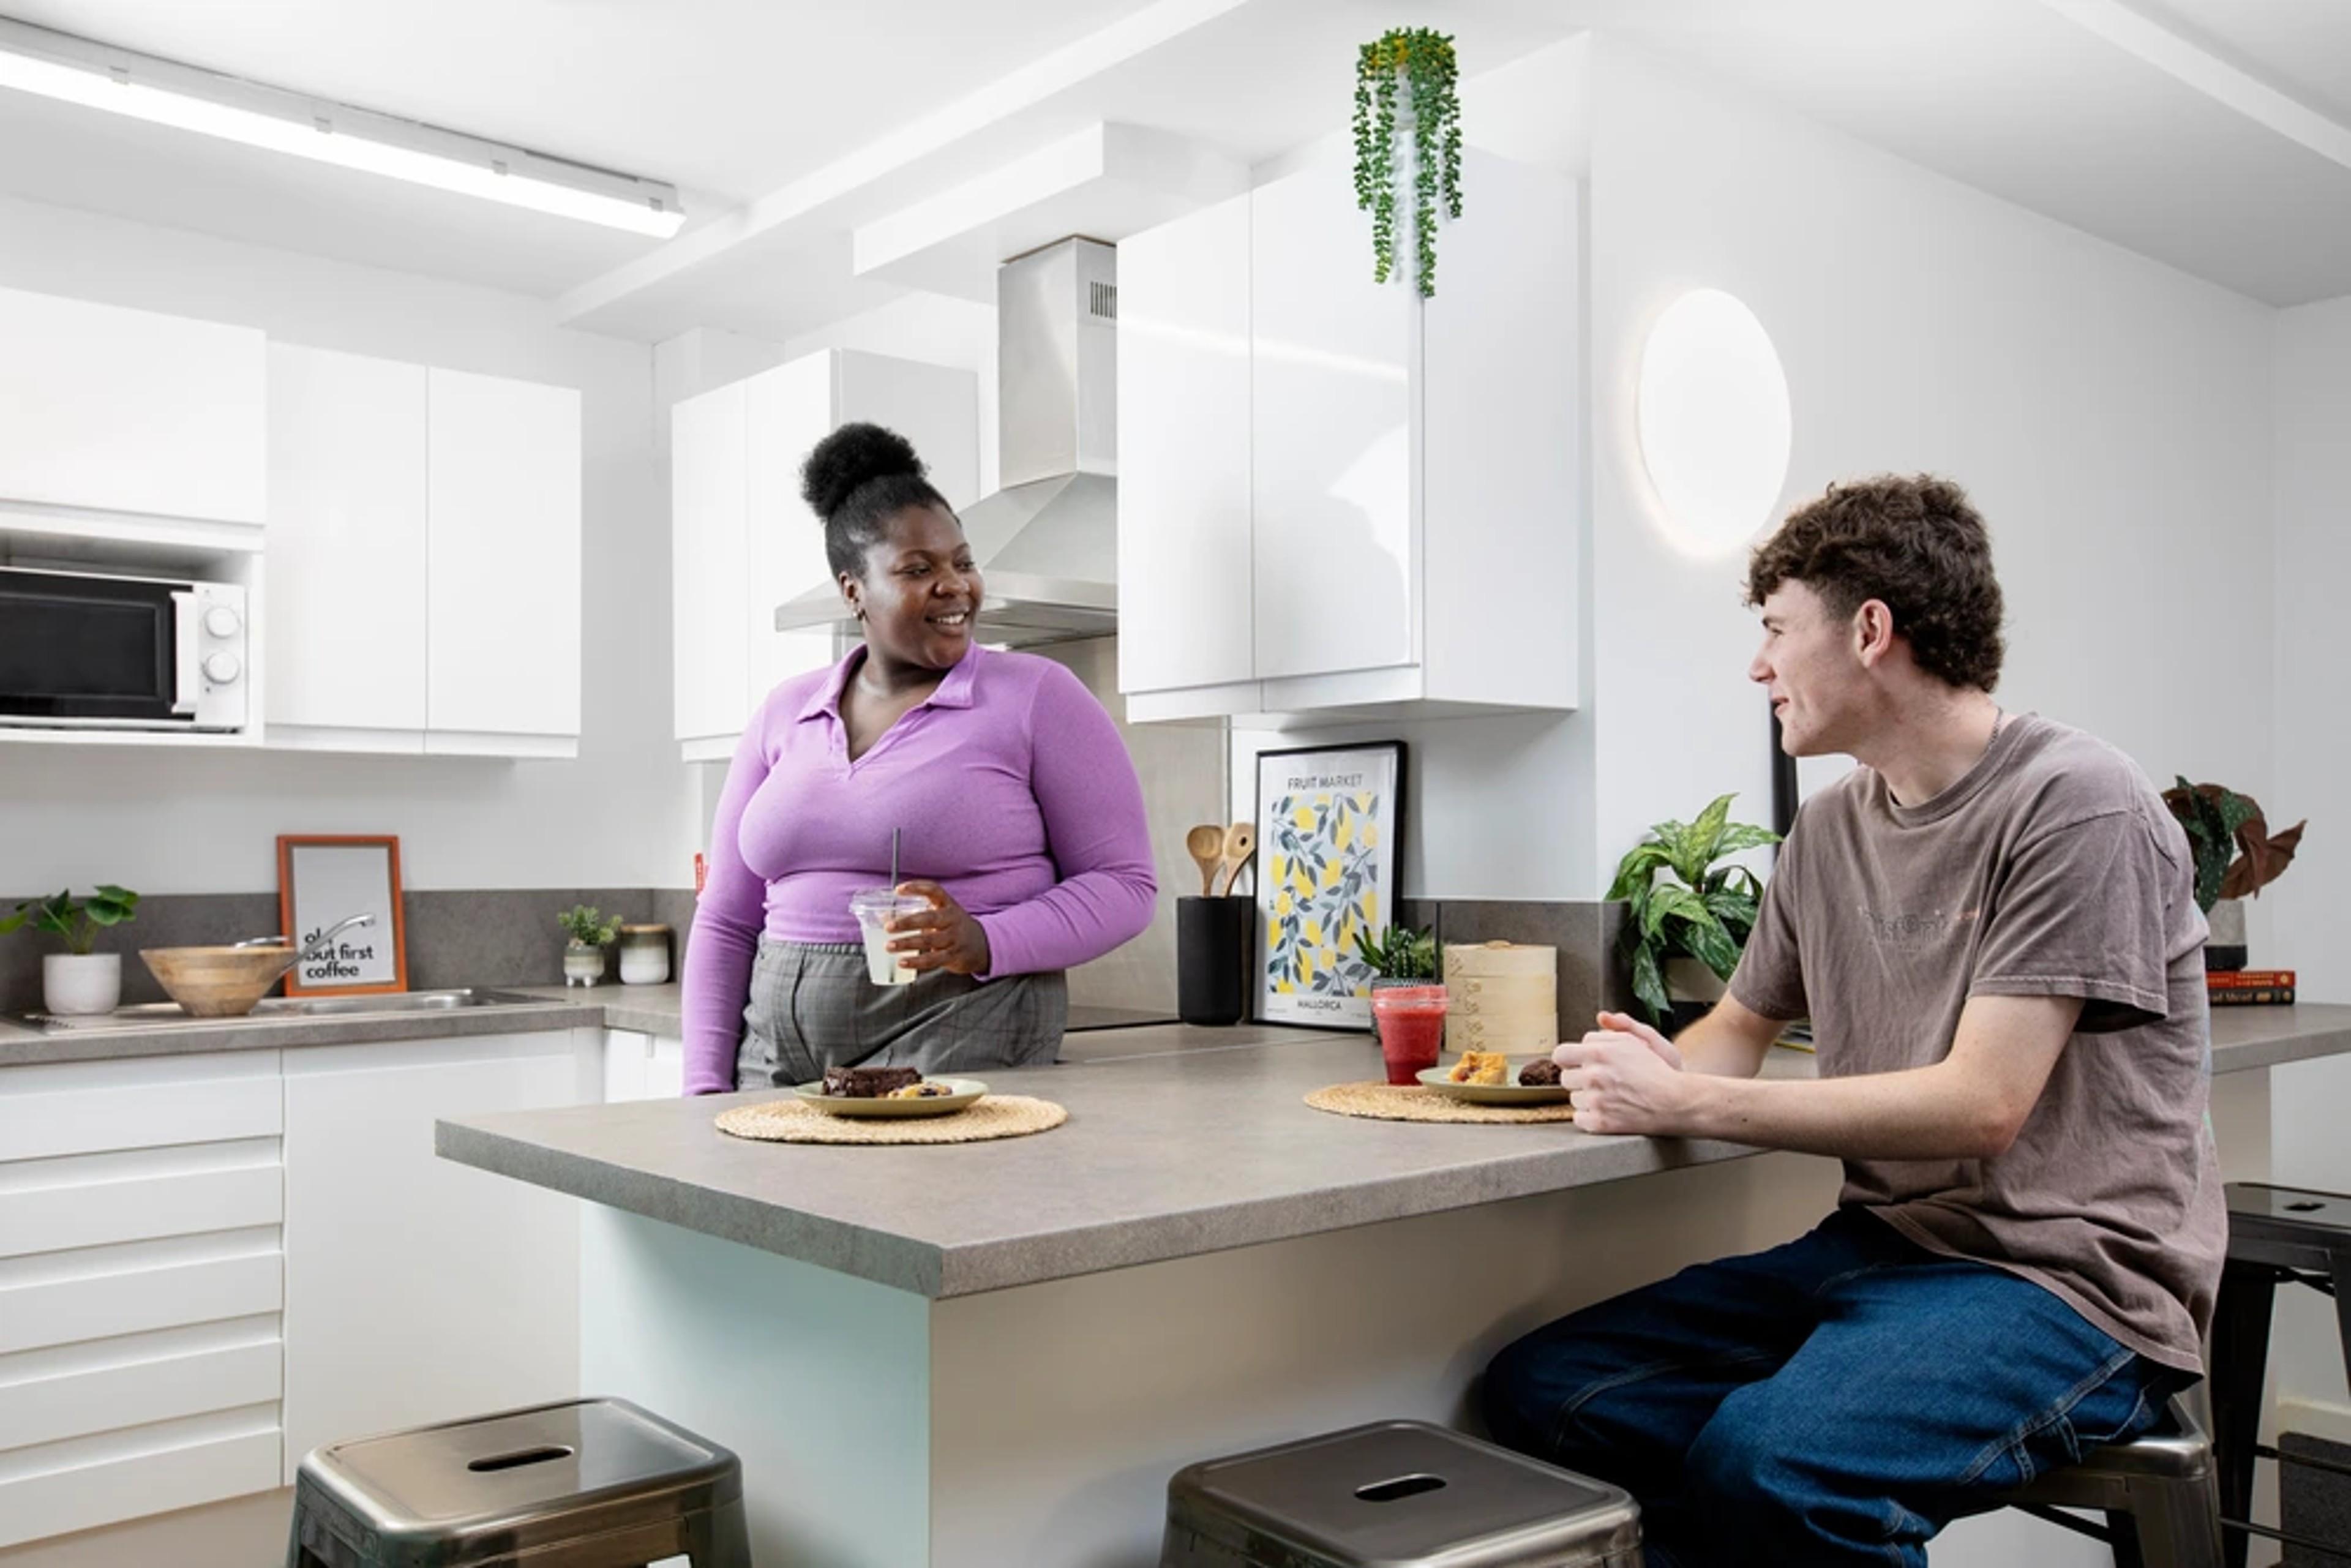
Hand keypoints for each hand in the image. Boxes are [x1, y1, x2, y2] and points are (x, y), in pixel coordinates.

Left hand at [885, 880, 991, 975]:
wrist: (982, 945)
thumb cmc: (953, 927)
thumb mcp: (941, 916)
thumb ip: (917, 915)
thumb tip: (883, 917)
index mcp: (948, 905)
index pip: (934, 890)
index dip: (917, 888)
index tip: (898, 890)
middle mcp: (953, 919)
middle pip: (929, 918)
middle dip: (907, 922)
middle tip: (888, 927)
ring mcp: (954, 938)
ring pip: (929, 940)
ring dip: (907, 943)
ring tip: (889, 946)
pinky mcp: (953, 955)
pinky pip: (933, 959)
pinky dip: (916, 961)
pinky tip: (902, 962)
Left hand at [1551, 1011, 1690, 1134]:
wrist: (1675, 1102)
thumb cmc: (1656, 1070)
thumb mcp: (1635, 1041)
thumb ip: (1608, 1033)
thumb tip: (1590, 1030)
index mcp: (1597, 1053)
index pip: (1560, 1055)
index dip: (1569, 1059)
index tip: (1577, 1064)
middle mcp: (1593, 1076)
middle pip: (1565, 1079)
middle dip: (1579, 1079)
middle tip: (1600, 1081)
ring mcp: (1596, 1100)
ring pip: (1574, 1100)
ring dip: (1587, 1098)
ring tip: (1610, 1096)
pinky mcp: (1600, 1122)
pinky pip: (1579, 1119)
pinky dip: (1590, 1117)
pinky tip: (1607, 1111)